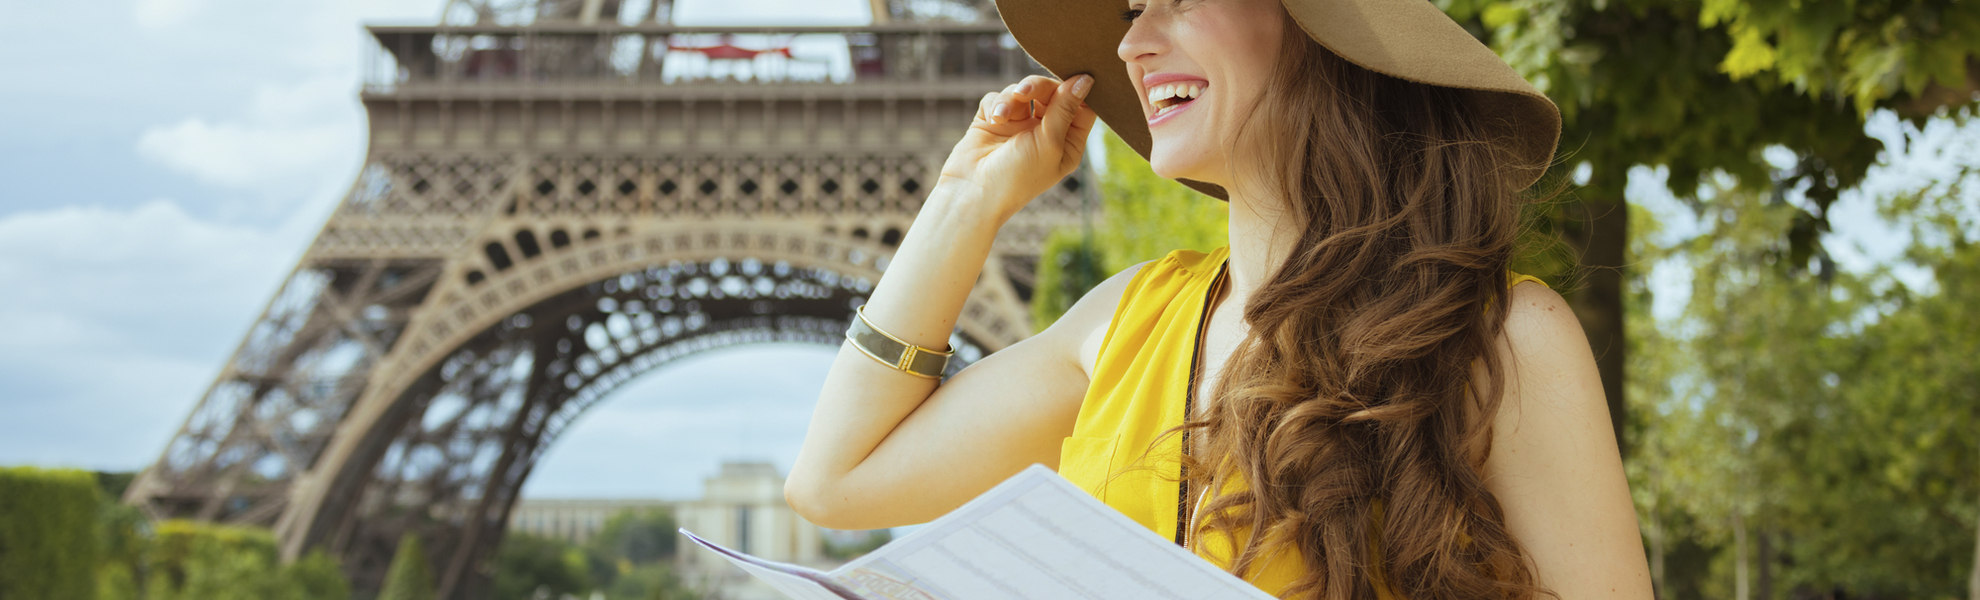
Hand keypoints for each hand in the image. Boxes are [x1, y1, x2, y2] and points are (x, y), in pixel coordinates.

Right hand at [937, 74, 1097, 222]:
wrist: (972, 193)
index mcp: (1066, 143)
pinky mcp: (993, 121)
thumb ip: (1066, 108)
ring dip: (1011, 98)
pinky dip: (995, 104)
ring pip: (1022, 91)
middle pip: (1051, 92)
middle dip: (1038, 87)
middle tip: (1024, 93)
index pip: (1082, 107)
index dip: (1079, 89)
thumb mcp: (1049, 142)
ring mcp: (1018, 126)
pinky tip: (993, 120)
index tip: (1076, 74)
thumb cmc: (1017, 177)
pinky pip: (998, 97)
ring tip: (1002, 116)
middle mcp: (1044, 132)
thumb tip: (1086, 79)